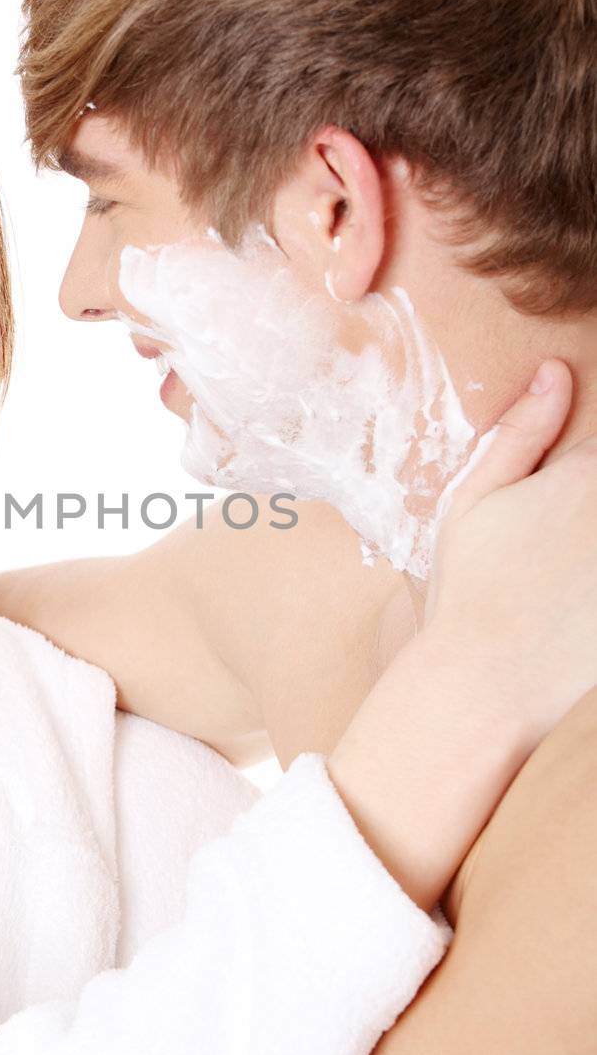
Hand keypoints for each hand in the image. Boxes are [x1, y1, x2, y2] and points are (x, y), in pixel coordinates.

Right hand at [423, 359, 596, 762]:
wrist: (488, 682)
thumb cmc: (471, 588)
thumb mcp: (474, 499)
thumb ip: (521, 433)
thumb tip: (556, 372)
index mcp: (589, 474)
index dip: (590, 464)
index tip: (571, 493)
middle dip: (589, 508)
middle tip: (566, 537)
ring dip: (595, 544)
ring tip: (571, 564)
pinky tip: (584, 599)